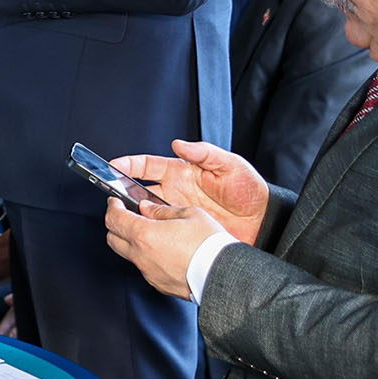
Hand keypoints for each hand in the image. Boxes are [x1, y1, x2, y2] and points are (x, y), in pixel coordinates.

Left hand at [104, 197, 225, 299]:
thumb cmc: (211, 246)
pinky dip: (146, 257)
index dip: (112, 207)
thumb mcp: (190, 214)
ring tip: (148, 233)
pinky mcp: (158, 284)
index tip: (115, 202)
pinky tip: (161, 250)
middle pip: (112, 238)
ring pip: (128, 254)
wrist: (225, 277)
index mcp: (145, 235)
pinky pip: (144, 268)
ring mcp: (149, 272)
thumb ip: (162, 210)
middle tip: (125, 215)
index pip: (114, 218)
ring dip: (131, 242)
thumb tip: (147, 208)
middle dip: (115, 224)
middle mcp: (142, 256)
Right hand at [111, 139, 269, 244]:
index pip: (148, 166)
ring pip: (147, 212)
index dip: (129, 165)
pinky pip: (163, 231)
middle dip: (123, 192)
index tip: (112, 166)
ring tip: (125, 217)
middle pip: (140, 190)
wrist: (265, 221)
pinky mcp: (185, 230)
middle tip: (112, 197)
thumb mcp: (230, 164)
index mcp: (181, 172)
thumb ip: (204, 153)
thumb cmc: (249, 189)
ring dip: (135, 214)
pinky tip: (145, 234)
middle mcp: (175, 191)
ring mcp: (178, 212)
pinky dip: (152, 232)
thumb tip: (178, 144)